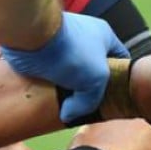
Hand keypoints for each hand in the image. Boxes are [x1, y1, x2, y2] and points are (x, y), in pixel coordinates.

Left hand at [0, 12, 128, 123]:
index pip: (119, 59)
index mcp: (103, 35)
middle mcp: (83, 37)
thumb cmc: (70, 50)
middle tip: (84, 106)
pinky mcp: (42, 51)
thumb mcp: (96, 78)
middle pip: (91, 68)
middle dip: (87, 88)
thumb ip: (90, 100)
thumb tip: (70, 114)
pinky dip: (47, 83)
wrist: (31, 36)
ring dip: (64, 87)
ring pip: (68, 73)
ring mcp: (61, 43)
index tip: (113, 98)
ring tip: (63, 104)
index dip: (119, 79)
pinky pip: (48, 72)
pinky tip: (46, 95)